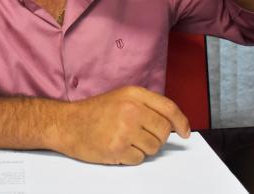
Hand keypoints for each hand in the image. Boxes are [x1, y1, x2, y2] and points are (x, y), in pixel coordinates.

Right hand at [58, 86, 189, 164]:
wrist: (67, 123)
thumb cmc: (94, 112)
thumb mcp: (122, 97)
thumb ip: (146, 105)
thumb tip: (173, 123)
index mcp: (134, 94)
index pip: (169, 108)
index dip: (181, 122)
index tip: (185, 132)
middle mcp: (131, 110)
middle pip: (163, 132)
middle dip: (157, 137)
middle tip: (141, 136)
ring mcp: (125, 130)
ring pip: (153, 148)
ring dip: (143, 148)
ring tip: (126, 140)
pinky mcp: (117, 148)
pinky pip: (139, 159)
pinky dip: (131, 157)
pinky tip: (117, 148)